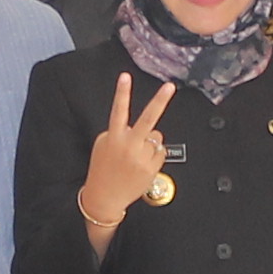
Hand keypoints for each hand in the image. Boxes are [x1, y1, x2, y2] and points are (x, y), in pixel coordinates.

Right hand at [79, 75, 174, 225]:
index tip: (125, 76)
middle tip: (170, 86)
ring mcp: (142, 157)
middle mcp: (129, 146)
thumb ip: (119, 131)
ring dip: (149, 142)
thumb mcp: (103, 145)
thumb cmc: (102, 168)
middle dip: (160, 101)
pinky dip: (154, 155)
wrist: (105, 197)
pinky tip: (142, 164)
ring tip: (136, 156)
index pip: (118, 111)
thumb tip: (137, 127)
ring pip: (156, 137)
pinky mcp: (152, 168)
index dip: (122, 93)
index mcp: (114, 137)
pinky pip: (160, 152)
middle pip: (148, 119)